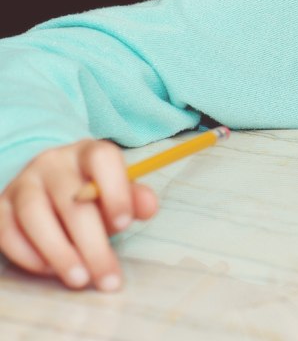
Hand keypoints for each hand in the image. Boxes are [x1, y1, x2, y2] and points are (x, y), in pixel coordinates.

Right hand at [0, 140, 158, 290]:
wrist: (47, 187)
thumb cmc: (91, 193)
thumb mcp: (117, 191)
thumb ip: (134, 199)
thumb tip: (148, 207)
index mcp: (88, 152)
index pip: (102, 159)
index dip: (115, 191)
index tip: (125, 225)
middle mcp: (53, 162)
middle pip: (71, 200)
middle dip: (92, 244)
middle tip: (107, 277)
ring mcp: (23, 183)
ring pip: (35, 216)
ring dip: (59, 253)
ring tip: (80, 279)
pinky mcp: (0, 207)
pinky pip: (8, 232)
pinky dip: (29, 255)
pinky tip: (50, 271)